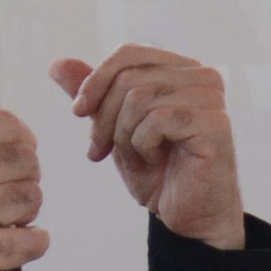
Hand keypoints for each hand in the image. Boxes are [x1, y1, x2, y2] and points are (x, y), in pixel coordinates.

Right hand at [0, 109, 48, 270]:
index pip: (0, 125)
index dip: (19, 133)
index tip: (22, 142)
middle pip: (21, 160)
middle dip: (26, 168)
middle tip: (19, 178)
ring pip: (29, 199)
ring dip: (28, 203)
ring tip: (16, 210)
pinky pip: (26, 244)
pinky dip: (36, 240)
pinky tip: (29, 237)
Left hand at [49, 46, 244, 249]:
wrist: (188, 216)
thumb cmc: (157, 171)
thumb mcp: (114, 127)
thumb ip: (93, 94)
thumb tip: (56, 64)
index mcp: (181, 69)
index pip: (128, 54)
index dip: (95, 81)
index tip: (78, 112)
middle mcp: (202, 76)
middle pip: (128, 77)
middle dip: (103, 117)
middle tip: (98, 149)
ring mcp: (210, 98)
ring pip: (138, 99)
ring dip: (123, 136)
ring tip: (135, 157)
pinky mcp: (214, 124)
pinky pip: (156, 120)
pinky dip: (143, 146)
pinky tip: (156, 160)